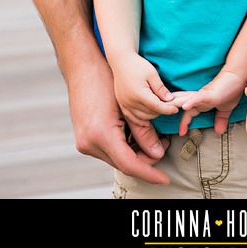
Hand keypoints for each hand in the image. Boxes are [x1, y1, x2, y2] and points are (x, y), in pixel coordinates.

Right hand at [66, 51, 171, 183]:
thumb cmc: (106, 79)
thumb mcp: (127, 105)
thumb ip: (143, 131)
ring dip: (135, 155)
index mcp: (102, 135)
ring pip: (116, 159)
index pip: (130, 165)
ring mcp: (85, 143)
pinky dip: (124, 148)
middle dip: (145, 162)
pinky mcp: (84, 140)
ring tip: (154, 140)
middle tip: (164, 148)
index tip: (165, 179)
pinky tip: (136, 137)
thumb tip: (159, 152)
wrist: (81, 68)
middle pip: (123, 164)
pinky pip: (108, 151)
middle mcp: (90, 144)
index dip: (150, 173)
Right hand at [111, 53, 179, 126]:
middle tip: (168, 105)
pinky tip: (147, 120)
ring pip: (142, 117)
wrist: (121, 61)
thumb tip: (170, 100)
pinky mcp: (121, 104)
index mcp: (139, 94)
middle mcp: (130, 102)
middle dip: (161, 111)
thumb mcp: (152, 74)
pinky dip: (141, 120)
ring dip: (152, 115)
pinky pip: (132, 118)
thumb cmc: (137, 65)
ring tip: (159, 107)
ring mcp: (124, 104)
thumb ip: (160, 88)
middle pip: (150, 113)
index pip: (157, 107)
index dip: (168, 109)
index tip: (176, 109)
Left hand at [172, 69, 246, 135]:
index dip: (183, 121)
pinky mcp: (209, 93)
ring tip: (165, 110)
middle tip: (157, 114)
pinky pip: (198, 98)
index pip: (188, 112)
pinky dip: (191, 102)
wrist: (238, 78)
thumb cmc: (231, 90)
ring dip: (176, 105)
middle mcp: (199, 97)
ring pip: (185, 100)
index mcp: (201, 102)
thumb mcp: (225, 109)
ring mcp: (203, 95)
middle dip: (170, 108)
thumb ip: (220, 119)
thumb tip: (219, 131)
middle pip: (181, 103)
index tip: (181, 133)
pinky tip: (184, 106)